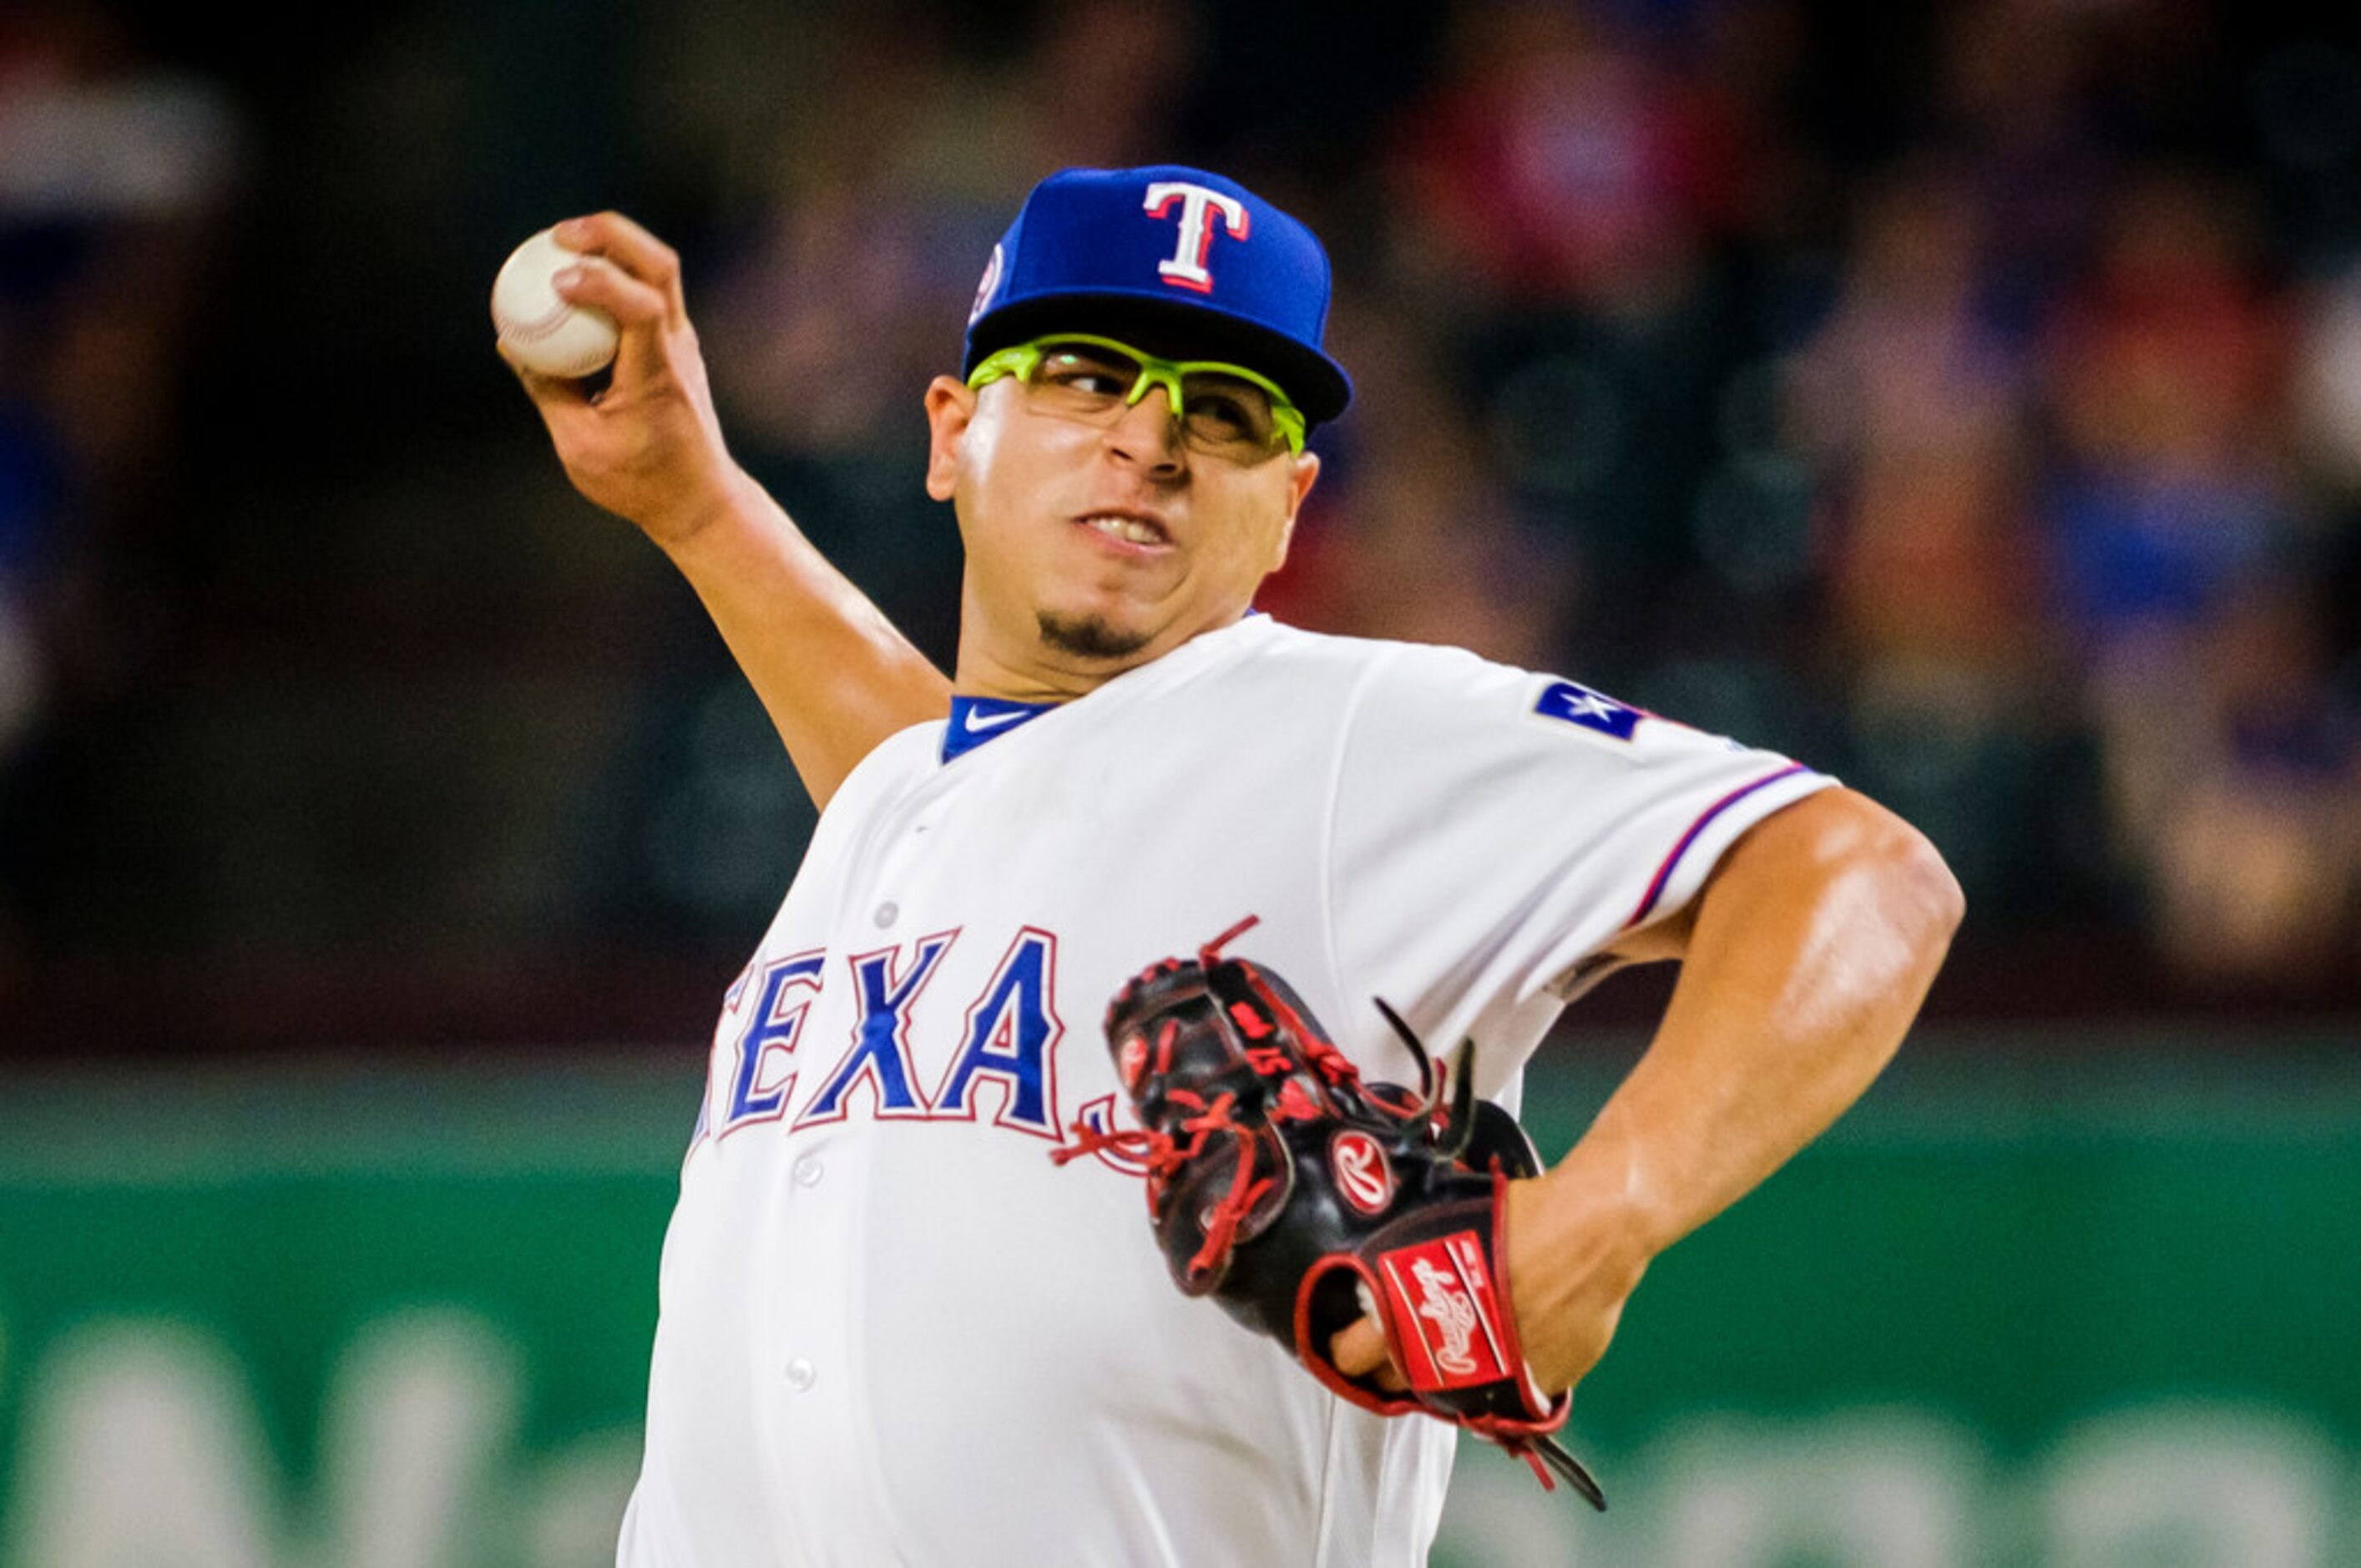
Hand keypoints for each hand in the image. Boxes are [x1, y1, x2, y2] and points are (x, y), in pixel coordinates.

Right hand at [500, 212, 744, 547]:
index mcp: (659, 376)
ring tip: (562, 241)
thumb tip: (511, 343)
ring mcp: (681, 342)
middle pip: (660, 266)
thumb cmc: (640, 482)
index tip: (556, 282)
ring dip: (614, 245)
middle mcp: (678, 349)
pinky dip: (614, 272)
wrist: (700, 499)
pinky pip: (646, 290)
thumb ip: (546, 390)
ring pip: (659, 270)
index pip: (643, 308)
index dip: (602, 283)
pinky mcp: (674, 343)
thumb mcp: (580, 447)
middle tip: (559, 234)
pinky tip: (575, 274)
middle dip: (611, 235)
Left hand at [1325, 1175, 1647, 1397]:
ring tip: (1440, 1351)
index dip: (1347, 1348)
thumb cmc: (1515, 1216)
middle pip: (1393, 1384)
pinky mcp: (1533, 1390)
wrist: (1591, 1232)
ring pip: (1446, 1398)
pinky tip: (1499, 1349)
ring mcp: (1491, 1381)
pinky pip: (1501, 1395)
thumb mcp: (1441, 1226)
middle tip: (1388, 1350)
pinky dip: (1495, 1377)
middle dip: (1385, 1369)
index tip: (1347, 1341)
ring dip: (1438, 1377)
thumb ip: (1409, 1265)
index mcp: (1410, 1315)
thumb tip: (1384, 1278)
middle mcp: (1443, 1359)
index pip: (1354, 1354)